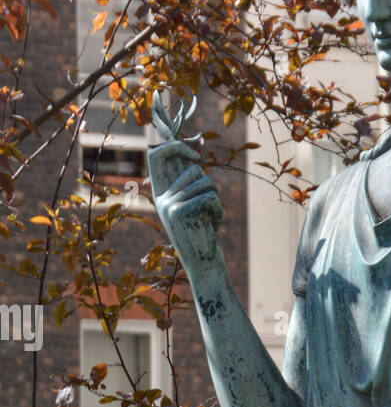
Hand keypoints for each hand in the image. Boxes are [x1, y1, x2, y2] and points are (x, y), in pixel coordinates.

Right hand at [148, 139, 223, 272]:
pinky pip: (209, 196)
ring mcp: (168, 204)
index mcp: (161, 193)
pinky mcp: (179, 212)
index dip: (176, 146)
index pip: (157, 154)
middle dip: (209, 183)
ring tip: (211, 217)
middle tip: (211, 203)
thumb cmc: (204, 232)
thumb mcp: (196, 201)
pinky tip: (214, 223)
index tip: (196, 155)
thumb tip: (197, 141)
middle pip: (192, 167)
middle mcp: (161, 197)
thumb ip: (193, 178)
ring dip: (216, 198)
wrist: (204, 264)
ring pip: (205, 181)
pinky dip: (218, 208)